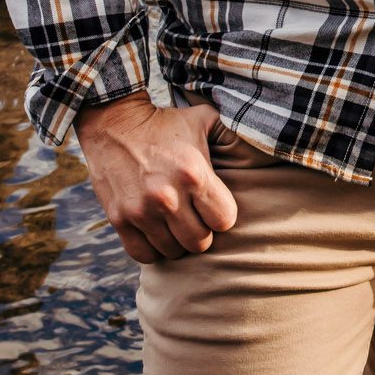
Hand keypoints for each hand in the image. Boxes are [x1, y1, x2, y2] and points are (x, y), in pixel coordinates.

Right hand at [75, 93, 239, 263]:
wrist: (113, 122)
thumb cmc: (165, 123)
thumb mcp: (204, 119)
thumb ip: (231, 133)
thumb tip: (261, 143)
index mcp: (194, 175)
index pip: (224, 221)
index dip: (221, 216)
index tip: (212, 206)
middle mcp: (168, 196)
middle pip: (199, 242)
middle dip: (201, 232)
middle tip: (193, 218)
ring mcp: (141, 210)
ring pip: (172, 251)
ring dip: (176, 241)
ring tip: (173, 223)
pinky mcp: (119, 219)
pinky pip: (144, 255)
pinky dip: (152, 249)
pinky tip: (154, 232)